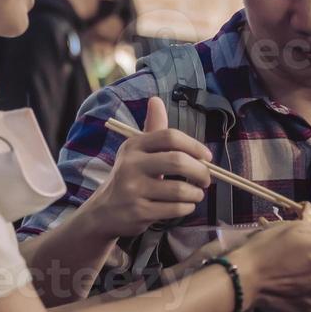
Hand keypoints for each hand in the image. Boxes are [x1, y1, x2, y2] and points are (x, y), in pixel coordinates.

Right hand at [77, 97, 212, 240]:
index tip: (207, 157)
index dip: (194, 146)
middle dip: (201, 171)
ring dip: (196, 194)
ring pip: (180, 190)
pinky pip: (175, 209)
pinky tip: (184, 205)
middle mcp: (131, 165)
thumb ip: (152, 128)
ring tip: (195, 194)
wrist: (103, 211)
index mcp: (133, 146)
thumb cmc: (128, 177)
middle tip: (206, 179)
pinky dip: (187, 208)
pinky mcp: (139, 212)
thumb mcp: (137, 151)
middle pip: (177, 162)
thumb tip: (156, 100)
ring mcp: (133, 190)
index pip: (170, 137)